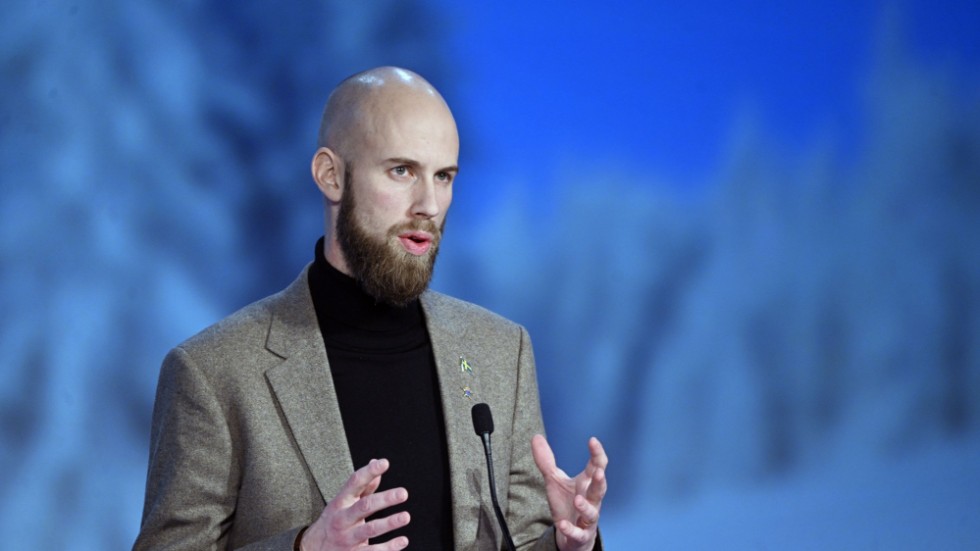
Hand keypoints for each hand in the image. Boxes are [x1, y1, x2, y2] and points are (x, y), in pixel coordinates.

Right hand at [300, 458, 410, 550]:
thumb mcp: (343, 501)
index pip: (355, 483)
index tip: (384, 463)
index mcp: (341, 502)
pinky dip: (389, 548)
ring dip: (389, 523)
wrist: (313, 549)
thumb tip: (376, 462)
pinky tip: (403, 541)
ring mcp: (347, 538)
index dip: (369, 472)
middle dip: (384, 499)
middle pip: (364, 506)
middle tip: (403, 493)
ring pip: (369, 530)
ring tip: (405, 516)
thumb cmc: (335, 520)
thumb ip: (362, 485)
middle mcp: (343, 518)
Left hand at [531, 435, 607, 550]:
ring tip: (577, 499)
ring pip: (592, 513)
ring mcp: (587, 519)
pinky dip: (570, 529)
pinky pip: (578, 533)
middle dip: (601, 482)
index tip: (592, 440)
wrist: (570, 535)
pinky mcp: (580, 535)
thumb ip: (547, 461)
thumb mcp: (554, 480)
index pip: (597, 467)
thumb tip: (536, 437)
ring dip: (586, 507)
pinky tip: (562, 524)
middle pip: (600, 490)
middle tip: (599, 472)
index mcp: (587, 484)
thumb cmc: (566, 503)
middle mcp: (591, 500)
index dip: (597, 454)